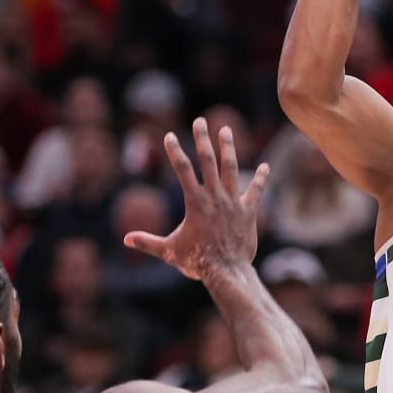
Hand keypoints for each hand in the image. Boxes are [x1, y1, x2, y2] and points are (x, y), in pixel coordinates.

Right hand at [124, 119, 267, 282]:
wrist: (227, 272)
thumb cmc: (197, 262)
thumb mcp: (170, 251)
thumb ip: (148, 242)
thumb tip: (126, 240)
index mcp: (195, 202)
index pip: (182, 169)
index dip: (175, 151)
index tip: (169, 135)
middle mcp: (215, 196)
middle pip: (208, 160)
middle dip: (203, 138)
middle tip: (200, 120)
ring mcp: (234, 202)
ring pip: (231, 168)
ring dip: (228, 147)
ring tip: (226, 130)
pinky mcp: (249, 211)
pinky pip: (256, 190)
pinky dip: (260, 178)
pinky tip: (265, 166)